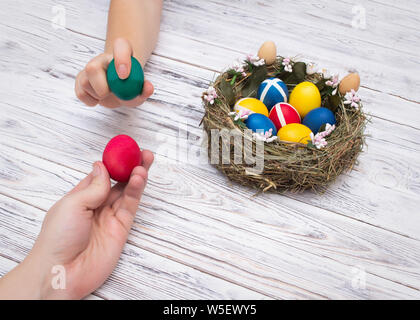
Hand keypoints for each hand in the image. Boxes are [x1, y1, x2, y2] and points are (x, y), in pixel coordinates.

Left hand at [0, 151, 153, 298]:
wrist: (61, 271)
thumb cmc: (57, 238)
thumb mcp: (72, 204)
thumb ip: (93, 186)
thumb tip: (102, 166)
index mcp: (80, 196)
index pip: (100, 175)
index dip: (112, 162)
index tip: (123, 150)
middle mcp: (97, 205)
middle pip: (118, 181)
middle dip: (130, 167)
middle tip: (142, 153)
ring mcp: (110, 217)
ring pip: (127, 192)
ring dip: (136, 176)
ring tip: (144, 162)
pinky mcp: (121, 229)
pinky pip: (131, 206)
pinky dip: (136, 191)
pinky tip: (139, 178)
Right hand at [75, 38, 153, 107]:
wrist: (120, 86)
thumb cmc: (130, 84)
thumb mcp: (140, 86)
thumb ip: (145, 87)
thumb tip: (148, 88)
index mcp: (120, 53)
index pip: (121, 46)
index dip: (122, 60)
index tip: (124, 76)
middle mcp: (101, 58)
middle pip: (92, 68)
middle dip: (103, 87)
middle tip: (114, 92)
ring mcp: (88, 68)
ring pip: (85, 83)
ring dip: (99, 95)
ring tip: (108, 94)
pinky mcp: (80, 81)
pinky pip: (81, 94)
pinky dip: (91, 101)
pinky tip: (100, 98)